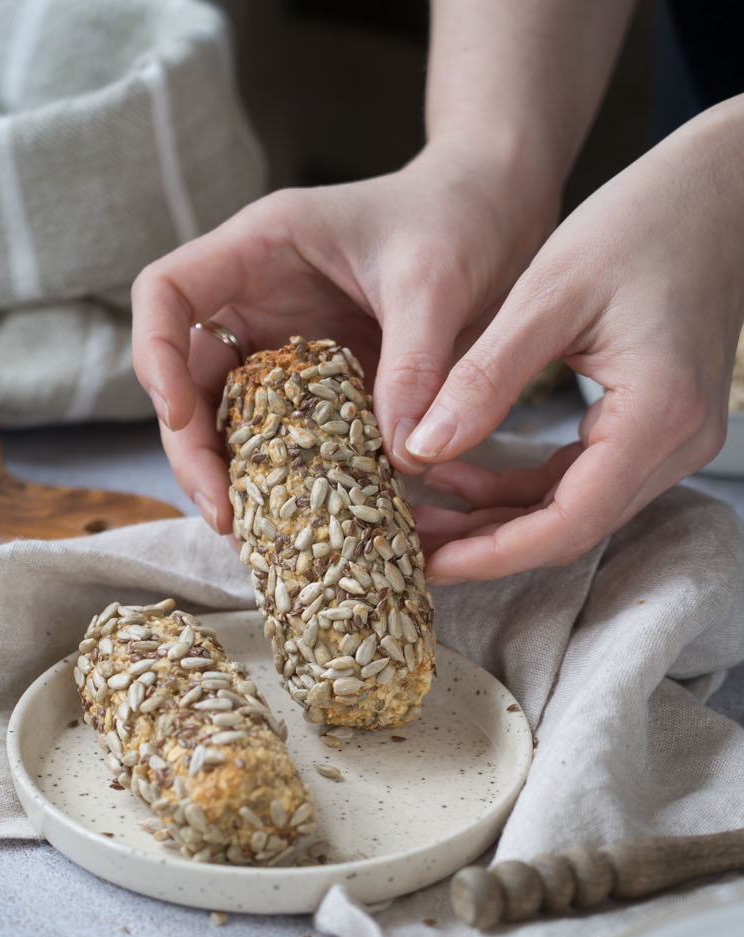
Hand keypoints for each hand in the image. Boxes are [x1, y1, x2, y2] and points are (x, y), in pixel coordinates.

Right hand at [131, 137, 556, 530]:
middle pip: (188, 377)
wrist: (494, 215)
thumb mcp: (436, 283)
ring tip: (253, 534)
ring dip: (236, 475)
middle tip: (223, 512)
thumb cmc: (458, 218)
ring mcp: (284, 347)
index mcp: (260, 249)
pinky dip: (290, 479)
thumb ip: (415, 363)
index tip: (180, 415)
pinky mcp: (318, 387)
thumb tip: (404, 458)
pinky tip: (302, 523)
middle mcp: (257, 300)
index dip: (154, 353)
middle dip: (195, 447)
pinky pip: (288, 437)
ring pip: (230, 418)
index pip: (165, 292)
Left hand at [405, 96, 743, 581]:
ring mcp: (672, 440)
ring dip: (498, 517)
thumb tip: (421, 450)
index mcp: (656, 415)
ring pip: (574, 510)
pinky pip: (582, 478)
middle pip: (571, 529)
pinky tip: (461, 469)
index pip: (569, 523)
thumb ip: (484, 378)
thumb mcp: (548, 295)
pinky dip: (522, 483)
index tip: (426, 562)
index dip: (492, 553)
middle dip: (485, 545)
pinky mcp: (655, 427)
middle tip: (408, 545)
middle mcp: (675, 443)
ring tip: (421, 509)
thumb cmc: (642, 221)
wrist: (719, 189)